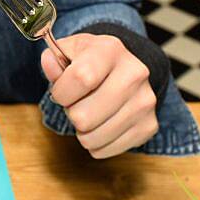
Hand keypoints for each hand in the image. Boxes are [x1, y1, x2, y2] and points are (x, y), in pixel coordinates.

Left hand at [41, 33, 158, 158]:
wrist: (123, 68)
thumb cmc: (89, 61)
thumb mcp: (68, 51)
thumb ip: (52, 59)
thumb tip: (50, 67)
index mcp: (110, 50)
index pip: (81, 78)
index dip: (61, 93)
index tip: (60, 93)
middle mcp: (134, 74)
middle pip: (85, 116)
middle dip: (71, 113)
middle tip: (77, 103)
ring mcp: (145, 102)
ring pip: (94, 137)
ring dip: (82, 131)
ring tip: (89, 112)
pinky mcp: (149, 126)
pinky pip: (107, 150)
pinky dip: (97, 143)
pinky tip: (100, 125)